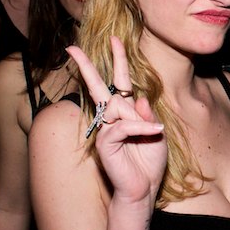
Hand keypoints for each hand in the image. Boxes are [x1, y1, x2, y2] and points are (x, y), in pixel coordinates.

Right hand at [66, 36, 166, 205]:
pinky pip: (122, 126)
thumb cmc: (149, 164)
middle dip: (87, 66)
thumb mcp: (157, 134)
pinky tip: (153, 131)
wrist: (143, 190)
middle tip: (72, 48)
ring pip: (117, 107)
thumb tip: (137, 98)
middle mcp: (113, 118)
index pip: (120, 82)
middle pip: (99, 86)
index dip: (119, 60)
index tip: (115, 39)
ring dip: (139, 118)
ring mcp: (106, 130)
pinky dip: (140, 127)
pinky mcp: (104, 143)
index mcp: (126, 113)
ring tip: (153, 132)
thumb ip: (148, 114)